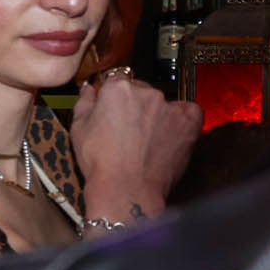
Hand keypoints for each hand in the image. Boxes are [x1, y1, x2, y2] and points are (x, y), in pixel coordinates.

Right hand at [69, 71, 200, 223]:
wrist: (126, 189)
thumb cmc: (100, 162)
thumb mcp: (79, 129)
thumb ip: (84, 102)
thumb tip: (88, 89)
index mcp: (117, 88)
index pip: (117, 81)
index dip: (114, 98)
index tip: (114, 111)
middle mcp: (146, 92)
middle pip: (141, 90)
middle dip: (135, 105)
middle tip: (129, 130)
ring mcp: (169, 106)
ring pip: (163, 102)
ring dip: (157, 114)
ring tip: (148, 138)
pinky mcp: (188, 123)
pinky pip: (190, 111)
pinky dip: (183, 117)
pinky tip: (172, 130)